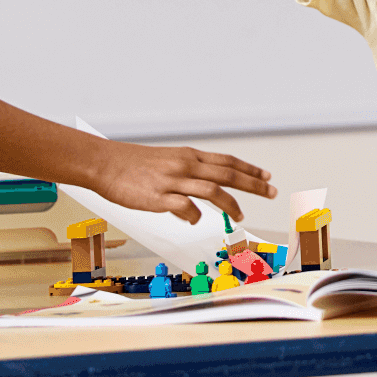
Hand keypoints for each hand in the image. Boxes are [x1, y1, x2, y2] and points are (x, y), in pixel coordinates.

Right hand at [79, 138, 275, 221]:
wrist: (104, 163)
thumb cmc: (133, 164)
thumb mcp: (167, 161)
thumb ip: (187, 174)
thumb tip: (201, 195)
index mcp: (188, 156)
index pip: (227, 161)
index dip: (249, 169)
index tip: (267, 176)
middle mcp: (185, 166)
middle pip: (227, 173)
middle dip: (253, 183)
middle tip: (271, 191)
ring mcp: (172, 181)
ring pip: (212, 190)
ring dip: (230, 203)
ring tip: (240, 215)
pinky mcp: (158, 197)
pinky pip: (184, 208)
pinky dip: (194, 215)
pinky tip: (196, 221)